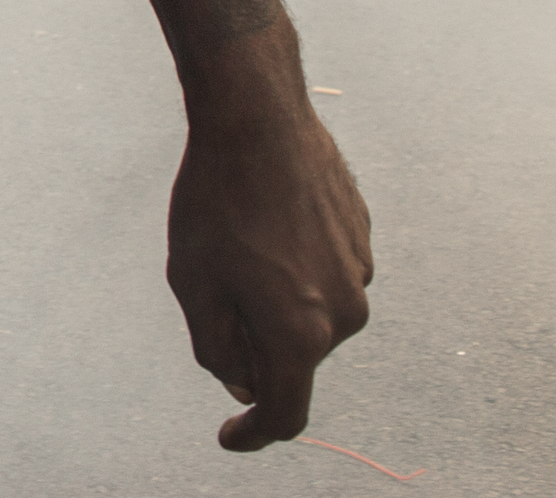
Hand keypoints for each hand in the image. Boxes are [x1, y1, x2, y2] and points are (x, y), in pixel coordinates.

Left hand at [168, 93, 372, 450]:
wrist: (257, 118)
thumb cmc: (216, 200)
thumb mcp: (193, 282)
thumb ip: (216, 347)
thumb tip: (242, 382)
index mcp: (301, 333)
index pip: (285, 411)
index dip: (255, 433)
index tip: (230, 437)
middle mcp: (345, 313)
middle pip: (294, 355)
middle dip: (253, 340)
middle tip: (211, 281)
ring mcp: (360, 272)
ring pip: (310, 312)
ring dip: (275, 297)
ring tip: (238, 235)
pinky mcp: (362, 237)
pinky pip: (323, 271)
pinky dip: (294, 264)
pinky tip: (265, 218)